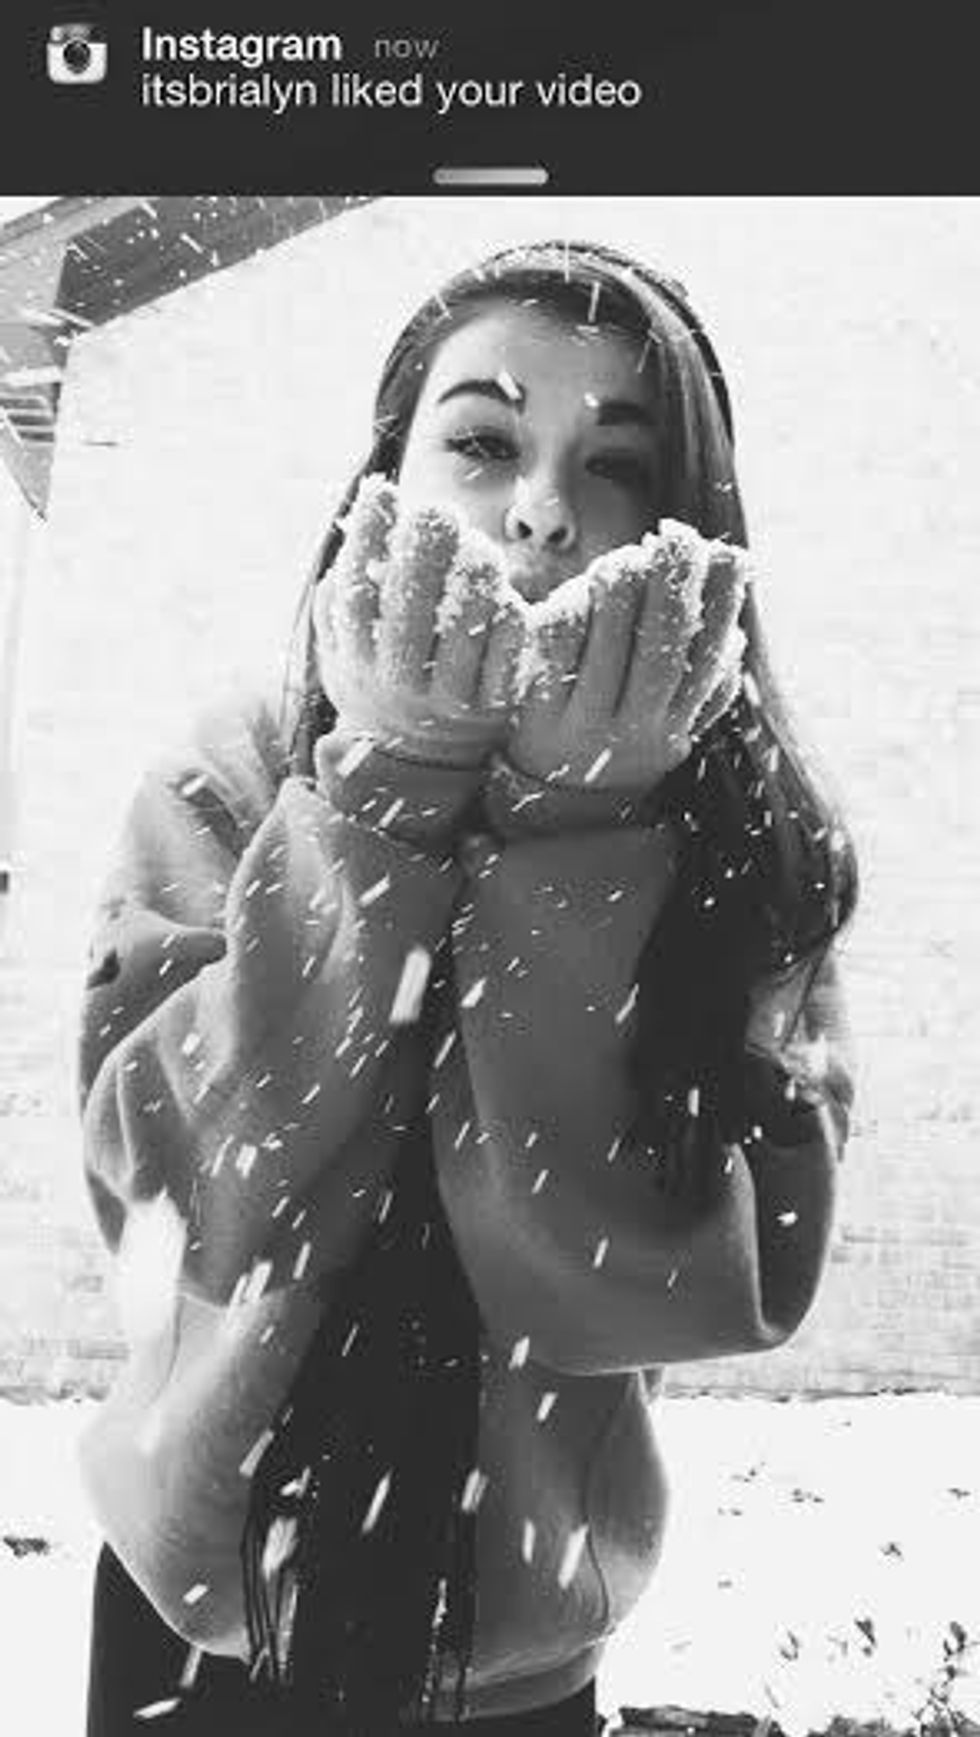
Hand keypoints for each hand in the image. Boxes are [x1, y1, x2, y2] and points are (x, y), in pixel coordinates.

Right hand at [314, 475, 526, 767]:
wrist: (416, 759)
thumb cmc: (379, 678)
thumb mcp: (343, 648)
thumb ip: (339, 598)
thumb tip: (358, 525)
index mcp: (357, 662)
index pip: (357, 592)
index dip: (370, 537)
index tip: (382, 491)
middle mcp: (398, 683)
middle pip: (410, 608)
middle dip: (424, 550)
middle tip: (436, 510)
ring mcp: (448, 698)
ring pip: (465, 628)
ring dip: (472, 577)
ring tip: (476, 546)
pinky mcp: (493, 706)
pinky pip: (507, 652)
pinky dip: (506, 614)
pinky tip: (502, 589)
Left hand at [507, 520, 749, 792]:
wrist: (545, 792)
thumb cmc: (615, 728)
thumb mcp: (663, 713)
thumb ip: (701, 669)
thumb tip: (739, 596)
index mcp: (673, 729)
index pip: (709, 659)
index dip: (720, 602)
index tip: (725, 553)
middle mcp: (633, 733)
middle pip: (664, 649)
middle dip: (675, 584)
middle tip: (677, 535)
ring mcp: (583, 725)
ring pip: (612, 647)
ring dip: (625, 591)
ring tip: (627, 557)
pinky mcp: (535, 711)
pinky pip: (559, 650)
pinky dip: (575, 610)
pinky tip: (583, 589)